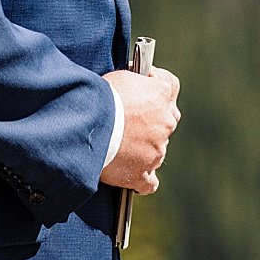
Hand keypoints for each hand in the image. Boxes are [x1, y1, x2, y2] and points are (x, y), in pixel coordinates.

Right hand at [100, 67, 180, 194]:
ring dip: (144, 149)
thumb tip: (138, 86)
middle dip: (151, 122)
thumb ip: (138, 83)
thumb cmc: (100, 96)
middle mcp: (165, 122)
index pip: (170, 86)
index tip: (145, 90)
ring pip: (157, 150)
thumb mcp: (122, 77)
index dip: (158, 89)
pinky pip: (149, 182)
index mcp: (161, 94)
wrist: (88, 123)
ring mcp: (156, 150)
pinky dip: (142, 180)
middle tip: (129, 122)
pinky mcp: (142, 173)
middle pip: (166, 120)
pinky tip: (132, 176)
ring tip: (120, 148)